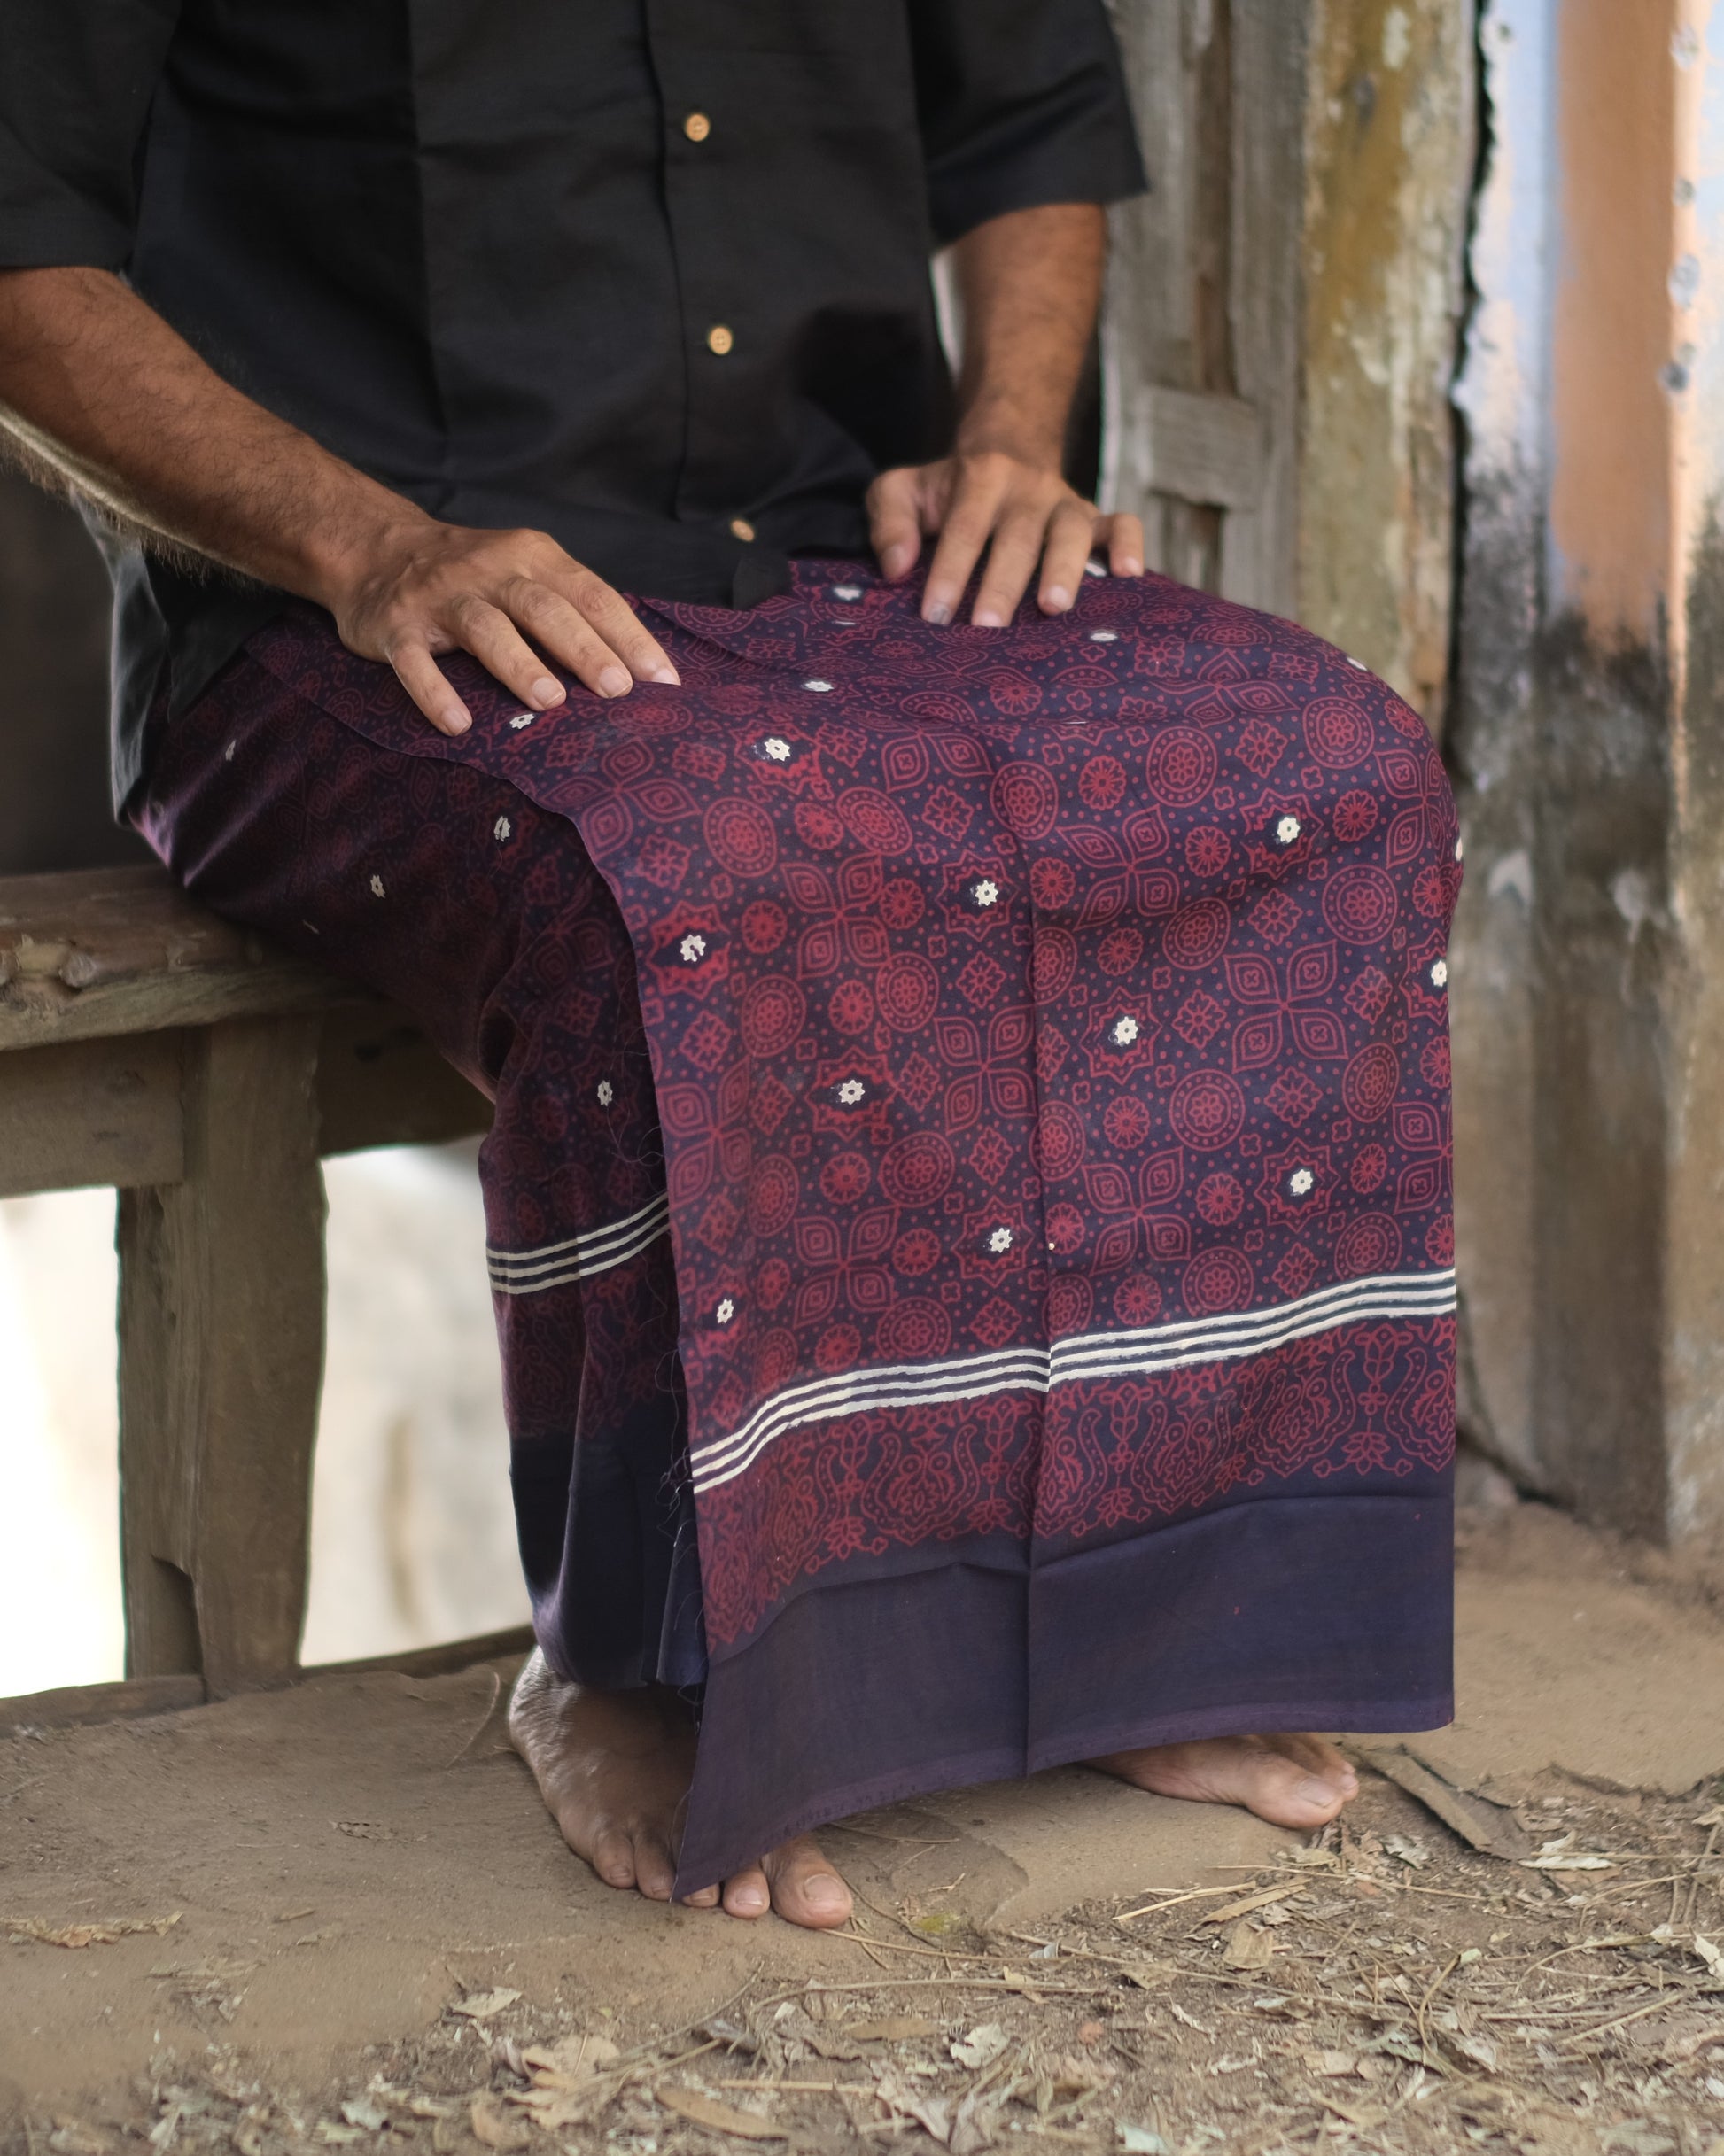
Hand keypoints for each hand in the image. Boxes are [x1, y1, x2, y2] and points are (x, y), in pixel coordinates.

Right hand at [318, 512, 679, 735]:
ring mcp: (440, 598)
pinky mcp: (395, 627)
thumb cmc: (472, 575)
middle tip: (618, 690)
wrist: (374, 549)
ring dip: (519, 664)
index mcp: (532, 557)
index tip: (664, 681)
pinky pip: (414, 661)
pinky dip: (435, 691)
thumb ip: (573, 607)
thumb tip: (640, 669)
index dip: (630, 637)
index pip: (591, 595)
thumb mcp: (525, 571)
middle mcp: (489, 571)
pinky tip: (458, 724)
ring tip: (550, 703)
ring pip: (485, 628)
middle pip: (544, 607)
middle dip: (584, 648)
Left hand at [867, 449, 1143, 627]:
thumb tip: (896, 568)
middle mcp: (1028, 489)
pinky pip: (1122, 524)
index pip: (964, 528)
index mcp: (981, 478)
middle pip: (1018, 537)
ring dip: (1066, 568)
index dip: (951, 571)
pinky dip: (1130, 546)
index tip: (936, 615)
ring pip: (1072, 531)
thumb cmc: (948, 488)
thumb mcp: (903, 488)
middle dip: (1004, 583)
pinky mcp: (1096, 519)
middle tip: (989, 627)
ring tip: (1054, 607)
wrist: (1006, 451)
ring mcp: (1066, 504)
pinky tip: (1129, 576)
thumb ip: (890, 520)